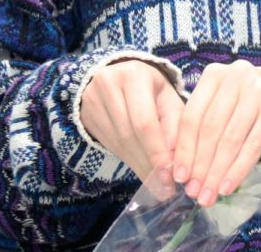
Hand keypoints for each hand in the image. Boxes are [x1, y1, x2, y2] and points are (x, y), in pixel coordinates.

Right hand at [80, 59, 184, 187]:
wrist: (117, 74)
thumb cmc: (151, 87)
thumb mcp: (168, 97)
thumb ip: (175, 125)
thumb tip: (175, 161)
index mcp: (135, 75)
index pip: (144, 121)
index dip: (157, 151)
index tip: (170, 175)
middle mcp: (108, 84)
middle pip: (129, 134)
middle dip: (149, 163)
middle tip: (165, 186)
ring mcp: (92, 99)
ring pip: (117, 143)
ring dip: (139, 166)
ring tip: (157, 183)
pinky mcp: (85, 114)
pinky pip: (109, 144)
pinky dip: (128, 161)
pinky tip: (142, 171)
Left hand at [173, 60, 260, 207]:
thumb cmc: (241, 103)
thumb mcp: (218, 104)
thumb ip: (199, 128)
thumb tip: (182, 171)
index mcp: (213, 74)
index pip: (192, 116)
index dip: (184, 149)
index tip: (179, 177)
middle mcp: (235, 77)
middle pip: (210, 129)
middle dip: (200, 165)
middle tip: (194, 192)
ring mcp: (257, 92)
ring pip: (230, 140)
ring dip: (217, 172)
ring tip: (208, 195)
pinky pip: (252, 146)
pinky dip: (238, 170)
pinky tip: (227, 188)